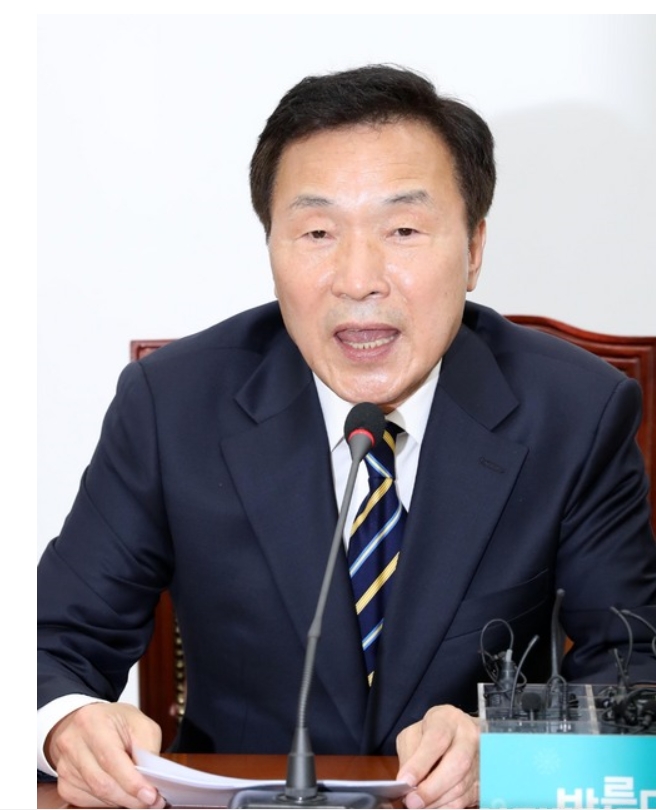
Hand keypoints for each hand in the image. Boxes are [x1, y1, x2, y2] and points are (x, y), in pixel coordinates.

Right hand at [45, 701, 165, 807]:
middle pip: (102, 783)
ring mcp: (64, 766)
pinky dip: (109, 801)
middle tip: (153, 801)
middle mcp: (72, 743)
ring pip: (97, 795)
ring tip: (140, 796)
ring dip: (122, 800)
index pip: (111, 759)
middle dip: (131, 796)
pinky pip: (88, 801)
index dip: (132, 781)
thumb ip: (147, 747)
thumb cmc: (115, 722)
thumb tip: (151, 778)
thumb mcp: (139, 722)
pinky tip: (121, 793)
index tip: (151, 795)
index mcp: (92, 721)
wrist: (88, 723)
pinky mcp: (64, 784)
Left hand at [396, 704, 479, 808]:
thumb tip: (407, 781)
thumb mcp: (415, 733)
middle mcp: (469, 736)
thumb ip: (409, 753)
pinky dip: (447, 806)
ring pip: (461, 786)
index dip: (420, 763)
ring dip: (437, 801)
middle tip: (412, 801)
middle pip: (456, 764)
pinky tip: (433, 806)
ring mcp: (481, 758)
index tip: (405, 781)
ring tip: (418, 805)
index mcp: (449, 719)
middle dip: (432, 788)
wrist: (460, 732)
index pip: (437, 740)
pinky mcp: (484, 779)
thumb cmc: (433, 732)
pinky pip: (467, 799)